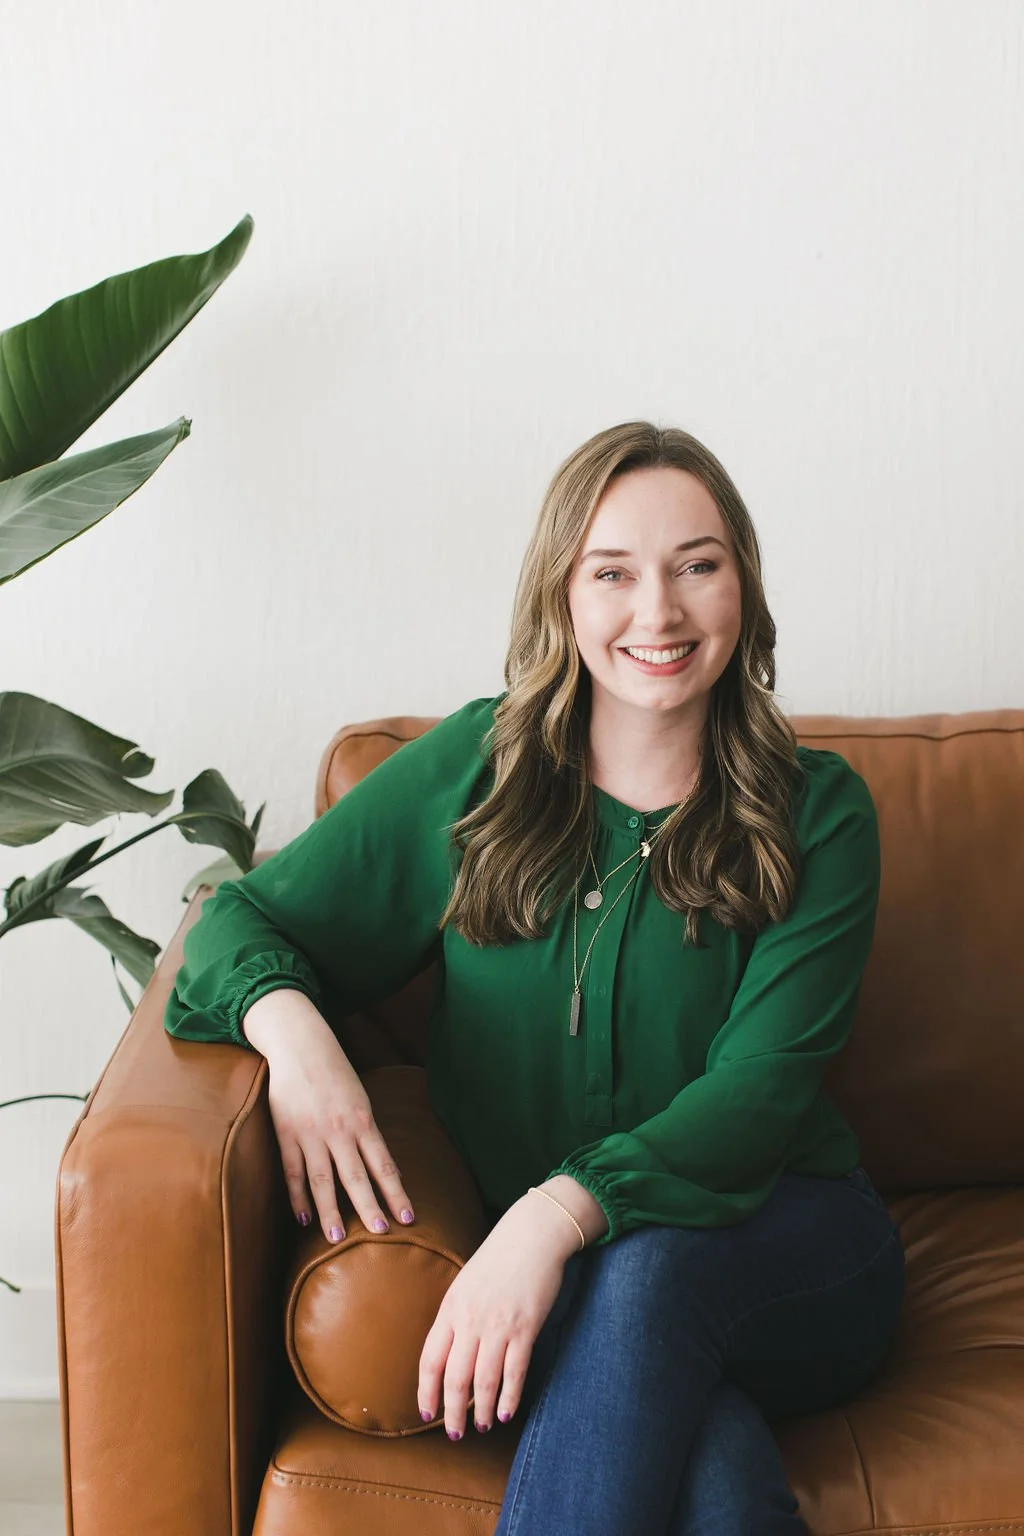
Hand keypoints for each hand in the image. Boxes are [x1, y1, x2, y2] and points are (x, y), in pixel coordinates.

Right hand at [242, 989, 415, 1240]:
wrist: (301, 1045)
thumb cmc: (336, 1075)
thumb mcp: (361, 1101)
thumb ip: (370, 1136)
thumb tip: (388, 1172)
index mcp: (363, 1120)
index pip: (384, 1164)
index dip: (396, 1192)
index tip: (408, 1218)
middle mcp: (338, 1130)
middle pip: (356, 1177)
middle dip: (369, 1206)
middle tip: (380, 1233)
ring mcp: (310, 1133)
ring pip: (322, 1180)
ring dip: (330, 1210)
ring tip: (337, 1238)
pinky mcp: (286, 1133)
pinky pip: (293, 1171)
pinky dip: (298, 1197)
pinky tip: (303, 1219)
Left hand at [417, 1191, 578, 1437]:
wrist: (533, 1234)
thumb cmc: (498, 1257)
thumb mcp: (465, 1283)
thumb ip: (456, 1316)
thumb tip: (449, 1353)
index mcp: (451, 1307)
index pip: (430, 1359)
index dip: (426, 1391)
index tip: (426, 1413)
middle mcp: (470, 1319)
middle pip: (455, 1377)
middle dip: (453, 1411)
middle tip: (456, 1433)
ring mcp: (499, 1325)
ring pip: (485, 1380)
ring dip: (482, 1410)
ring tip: (482, 1426)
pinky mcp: (526, 1327)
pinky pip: (515, 1372)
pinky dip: (509, 1397)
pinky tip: (506, 1412)